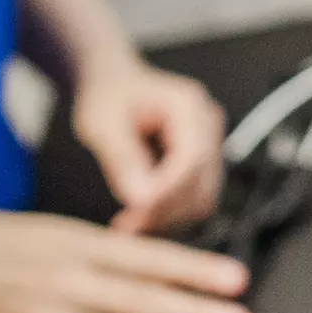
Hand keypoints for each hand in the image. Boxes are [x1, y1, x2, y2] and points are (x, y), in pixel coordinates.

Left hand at [73, 57, 227, 235]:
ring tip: (129, 224)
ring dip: (167, 217)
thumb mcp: (102, 122)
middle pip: (202, 184)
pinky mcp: (202, 165)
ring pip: (201, 199)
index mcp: (188, 105)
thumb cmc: (108, 95)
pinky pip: (194, 199)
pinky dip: (169, 213)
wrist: (115, 86)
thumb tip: (141, 199)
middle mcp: (207, 125)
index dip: (167, 191)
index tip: (136, 211)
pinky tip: (141, 216)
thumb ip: (122, 158)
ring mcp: (209, 145)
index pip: (192, 158)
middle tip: (126, 226)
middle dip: (165, 210)